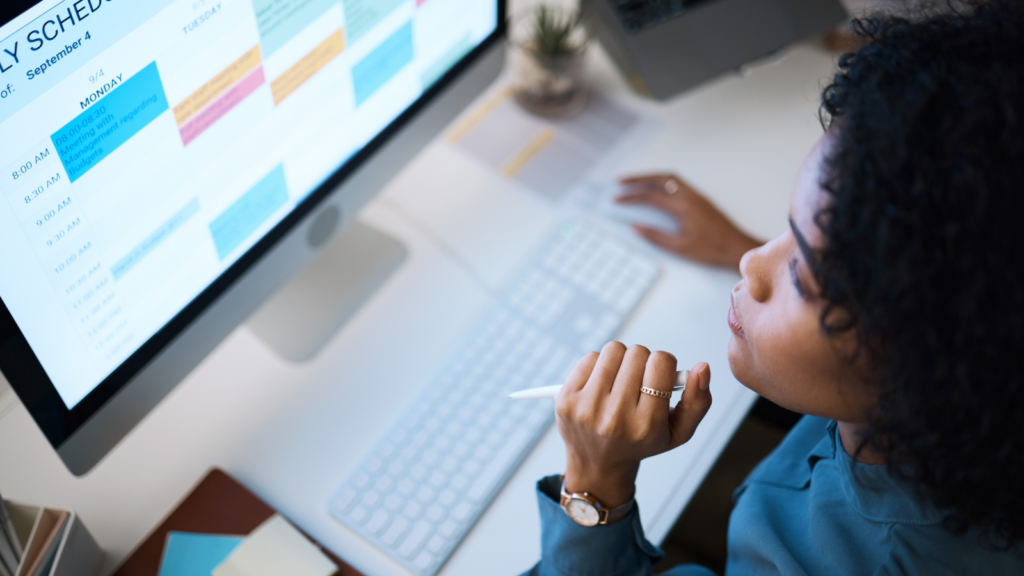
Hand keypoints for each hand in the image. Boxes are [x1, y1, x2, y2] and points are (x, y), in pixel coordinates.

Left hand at [556, 342, 712, 507]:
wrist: (597, 464)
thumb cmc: (641, 442)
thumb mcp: (678, 431)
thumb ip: (698, 401)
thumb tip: (702, 367)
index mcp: (646, 425)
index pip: (661, 362)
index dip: (664, 364)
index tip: (658, 378)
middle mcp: (614, 418)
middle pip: (637, 352)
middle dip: (642, 362)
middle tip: (638, 382)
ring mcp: (586, 408)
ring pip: (613, 350)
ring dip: (620, 360)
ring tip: (620, 382)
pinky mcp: (565, 399)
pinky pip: (590, 357)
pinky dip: (599, 365)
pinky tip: (601, 386)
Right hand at [617, 174, 760, 269]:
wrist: (737, 247)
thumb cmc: (711, 249)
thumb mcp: (679, 247)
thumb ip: (656, 236)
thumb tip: (636, 227)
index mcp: (682, 207)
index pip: (650, 197)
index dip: (631, 197)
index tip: (616, 199)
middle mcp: (689, 196)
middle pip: (659, 178)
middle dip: (638, 179)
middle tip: (621, 181)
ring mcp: (696, 195)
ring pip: (669, 177)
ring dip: (651, 177)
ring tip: (635, 182)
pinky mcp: (700, 199)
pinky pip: (677, 182)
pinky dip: (662, 181)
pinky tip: (656, 188)